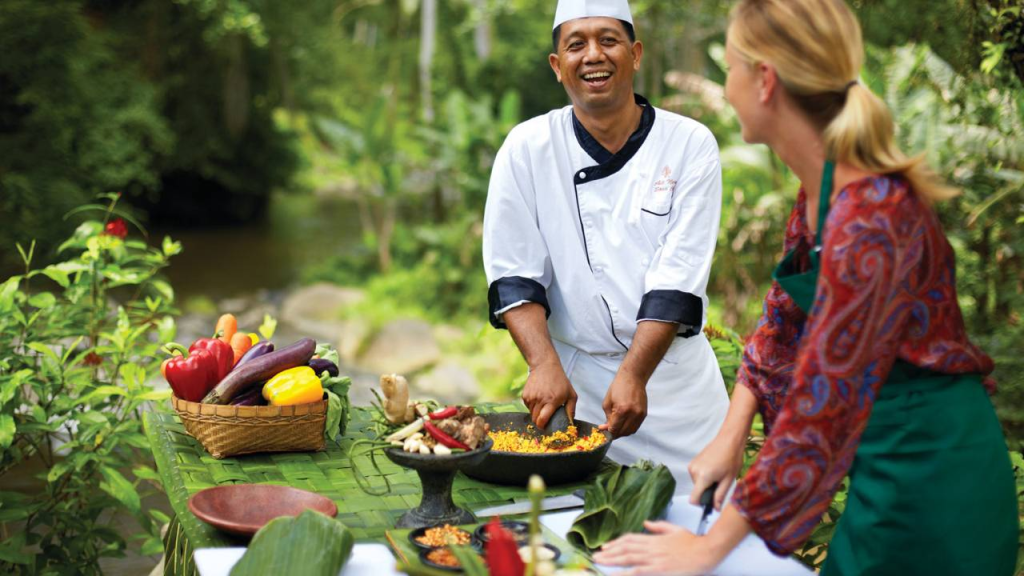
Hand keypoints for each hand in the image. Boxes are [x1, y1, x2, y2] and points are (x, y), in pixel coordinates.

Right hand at [521, 360, 576, 428]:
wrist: (545, 366)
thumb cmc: (560, 381)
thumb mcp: (571, 394)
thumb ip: (571, 409)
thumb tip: (571, 423)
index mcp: (552, 401)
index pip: (542, 419)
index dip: (543, 426)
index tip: (545, 428)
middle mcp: (540, 400)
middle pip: (535, 419)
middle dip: (539, 422)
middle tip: (545, 419)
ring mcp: (531, 397)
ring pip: (531, 414)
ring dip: (536, 414)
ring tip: (543, 407)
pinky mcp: (525, 395)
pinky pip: (527, 407)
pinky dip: (532, 407)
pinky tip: (538, 400)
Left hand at [593, 521, 719, 574]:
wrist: (706, 551)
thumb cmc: (694, 543)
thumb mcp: (674, 530)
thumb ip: (658, 526)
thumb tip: (646, 522)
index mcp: (654, 539)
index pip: (630, 539)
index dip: (616, 542)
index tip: (606, 546)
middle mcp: (652, 547)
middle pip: (625, 548)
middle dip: (609, 552)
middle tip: (596, 556)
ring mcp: (655, 559)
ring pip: (628, 558)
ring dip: (612, 560)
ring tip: (599, 563)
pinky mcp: (659, 569)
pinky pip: (638, 571)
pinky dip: (625, 573)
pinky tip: (615, 575)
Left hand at [599, 373, 646, 436]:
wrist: (633, 378)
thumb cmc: (618, 387)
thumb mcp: (607, 402)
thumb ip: (607, 417)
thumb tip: (605, 428)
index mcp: (622, 410)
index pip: (614, 428)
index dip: (608, 432)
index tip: (604, 431)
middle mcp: (633, 414)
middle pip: (623, 432)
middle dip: (615, 433)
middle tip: (609, 430)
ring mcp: (640, 415)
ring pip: (630, 431)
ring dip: (622, 432)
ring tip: (616, 427)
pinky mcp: (644, 414)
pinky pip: (636, 427)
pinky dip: (629, 428)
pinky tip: (623, 424)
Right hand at [688, 433, 744, 510]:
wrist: (729, 440)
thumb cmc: (732, 459)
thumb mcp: (728, 480)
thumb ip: (720, 496)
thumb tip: (715, 509)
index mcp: (703, 477)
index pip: (694, 499)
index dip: (701, 504)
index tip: (710, 502)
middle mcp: (693, 471)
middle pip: (697, 491)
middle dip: (707, 491)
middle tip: (720, 483)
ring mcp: (692, 466)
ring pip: (697, 484)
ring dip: (706, 483)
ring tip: (718, 474)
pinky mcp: (692, 462)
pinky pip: (696, 476)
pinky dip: (704, 477)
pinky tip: (714, 469)